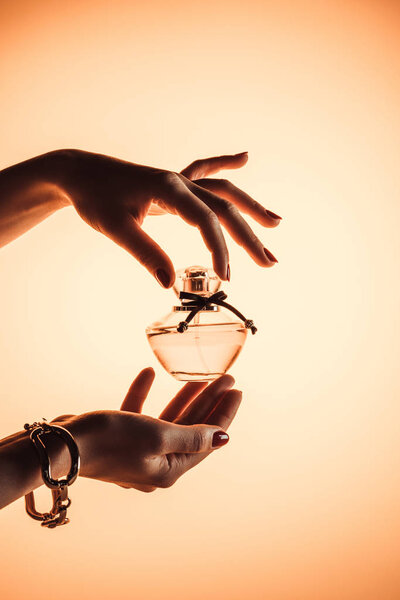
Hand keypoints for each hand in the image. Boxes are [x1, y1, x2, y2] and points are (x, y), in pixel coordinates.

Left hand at [52, 149, 280, 286]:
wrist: (79, 173)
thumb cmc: (94, 197)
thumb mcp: (115, 228)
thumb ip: (145, 253)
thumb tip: (170, 283)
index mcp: (168, 189)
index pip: (205, 219)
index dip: (219, 248)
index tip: (225, 276)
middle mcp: (179, 181)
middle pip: (224, 206)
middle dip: (249, 236)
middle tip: (270, 263)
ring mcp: (178, 180)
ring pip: (222, 191)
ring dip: (250, 207)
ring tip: (275, 223)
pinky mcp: (174, 184)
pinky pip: (206, 171)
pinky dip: (226, 165)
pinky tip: (244, 158)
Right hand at [55, 368, 240, 491]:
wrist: (61, 446)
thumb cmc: (110, 441)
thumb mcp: (158, 436)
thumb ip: (192, 436)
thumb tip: (223, 438)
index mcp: (169, 470)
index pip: (208, 440)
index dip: (223, 414)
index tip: (236, 390)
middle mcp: (155, 465)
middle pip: (191, 429)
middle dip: (208, 402)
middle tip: (226, 378)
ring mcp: (136, 453)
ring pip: (168, 421)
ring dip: (183, 397)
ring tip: (198, 376)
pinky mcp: (119, 440)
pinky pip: (138, 415)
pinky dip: (144, 395)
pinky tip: (148, 374)